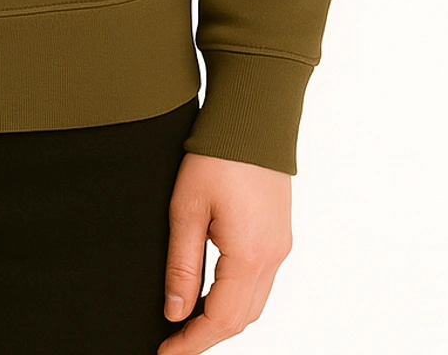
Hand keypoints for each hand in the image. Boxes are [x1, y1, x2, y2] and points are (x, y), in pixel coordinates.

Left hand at [158, 152, 292, 351]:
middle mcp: (272, 256)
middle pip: (242, 318)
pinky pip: (261, 281)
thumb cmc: (219, 153)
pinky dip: (238, 296)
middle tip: (174, 341)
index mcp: (249, 255)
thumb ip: (181, 265)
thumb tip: (175, 311)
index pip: (221, 320)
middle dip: (208, 335)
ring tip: (189, 321)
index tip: (166, 353)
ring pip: (254, 303)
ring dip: (224, 318)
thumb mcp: (186, 209)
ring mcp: (281, 245)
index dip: (192, 342)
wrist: (253, 116)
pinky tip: (215, 291)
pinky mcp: (280, 233)